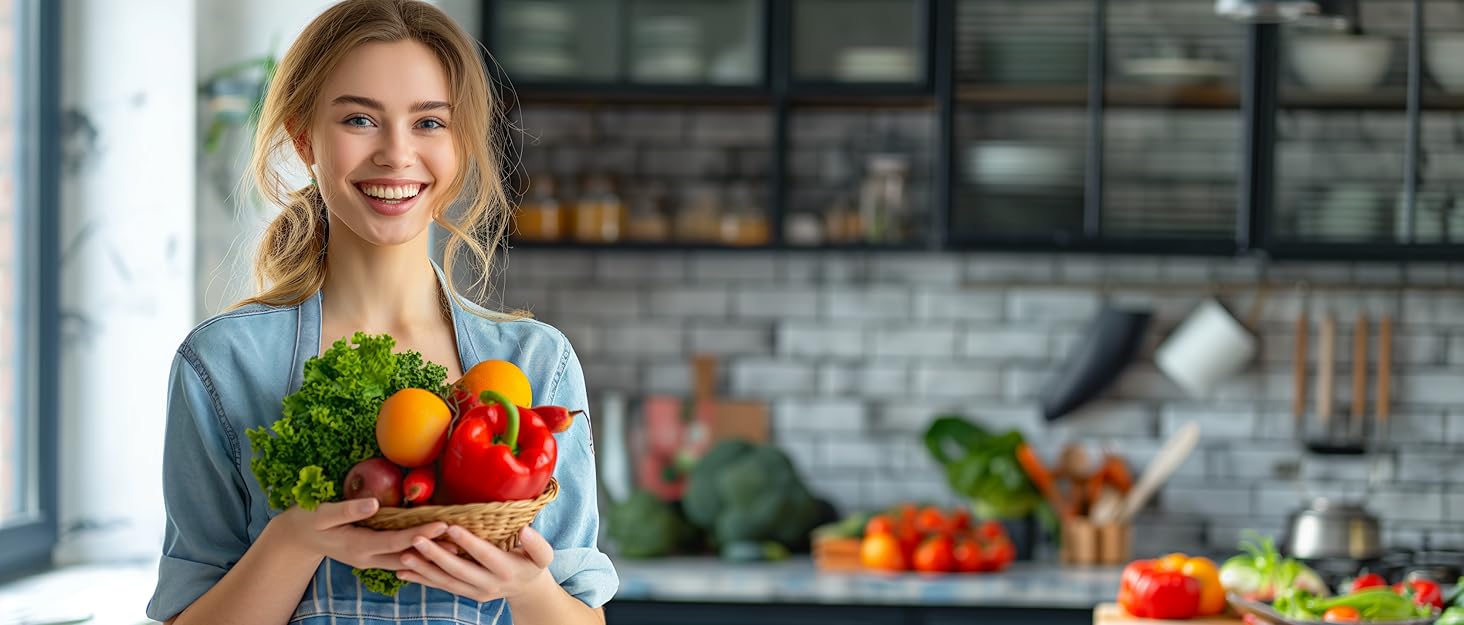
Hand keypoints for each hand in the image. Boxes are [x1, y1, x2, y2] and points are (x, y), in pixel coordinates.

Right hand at [267, 497, 453, 570]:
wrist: (297, 539)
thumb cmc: (307, 520)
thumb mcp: (321, 513)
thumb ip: (347, 509)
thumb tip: (375, 504)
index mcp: (358, 546)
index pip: (396, 541)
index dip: (421, 533)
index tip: (443, 524)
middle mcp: (368, 558)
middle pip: (408, 554)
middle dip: (435, 548)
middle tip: (463, 540)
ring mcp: (370, 560)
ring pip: (406, 559)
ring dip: (430, 553)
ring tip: (458, 545)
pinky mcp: (373, 556)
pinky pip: (400, 557)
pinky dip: (418, 552)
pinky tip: (435, 547)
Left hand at [396, 525, 554, 601]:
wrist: (527, 590)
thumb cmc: (532, 564)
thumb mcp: (543, 556)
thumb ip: (537, 544)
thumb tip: (526, 530)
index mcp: (506, 570)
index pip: (484, 554)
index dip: (467, 542)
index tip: (451, 527)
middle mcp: (488, 584)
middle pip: (458, 570)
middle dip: (436, 555)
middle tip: (417, 539)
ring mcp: (474, 592)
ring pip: (445, 581)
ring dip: (423, 570)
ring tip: (404, 557)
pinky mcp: (464, 593)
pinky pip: (440, 586)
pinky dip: (420, 579)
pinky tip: (402, 571)